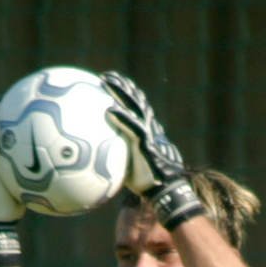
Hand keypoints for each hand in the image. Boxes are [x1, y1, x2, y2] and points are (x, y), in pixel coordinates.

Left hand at [99, 71, 202, 228]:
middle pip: (136, 101)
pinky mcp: (146, 143)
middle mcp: (150, 128)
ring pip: (135, 108)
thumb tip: (99, 161)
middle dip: (123, 87)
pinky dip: (120, 118)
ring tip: (107, 83)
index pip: (138, 108)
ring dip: (121, 93)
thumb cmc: (148, 183)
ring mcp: (149, 134)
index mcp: (148, 131)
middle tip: (108, 76)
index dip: (127, 95)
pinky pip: (131, 127)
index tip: (114, 84)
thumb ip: (119, 157)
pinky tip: (108, 111)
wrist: (166, 190)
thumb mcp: (132, 167)